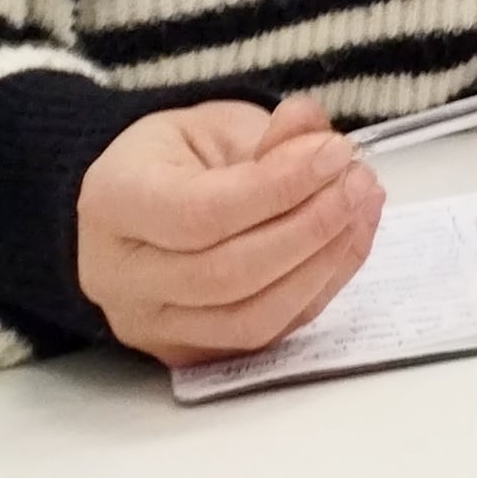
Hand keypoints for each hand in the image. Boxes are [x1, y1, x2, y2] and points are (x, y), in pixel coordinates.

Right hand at [76, 94, 382, 364]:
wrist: (144, 204)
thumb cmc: (179, 158)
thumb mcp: (216, 124)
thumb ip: (270, 134)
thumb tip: (317, 137)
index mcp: (114, 203)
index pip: (199, 213)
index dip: (279, 187)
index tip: (335, 152)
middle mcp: (119, 278)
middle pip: (226, 275)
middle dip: (311, 227)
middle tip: (358, 181)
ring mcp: (152, 326)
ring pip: (250, 319)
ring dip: (324, 262)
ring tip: (362, 205)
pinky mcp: (190, 353)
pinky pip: (269, 334)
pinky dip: (323, 286)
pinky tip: (351, 237)